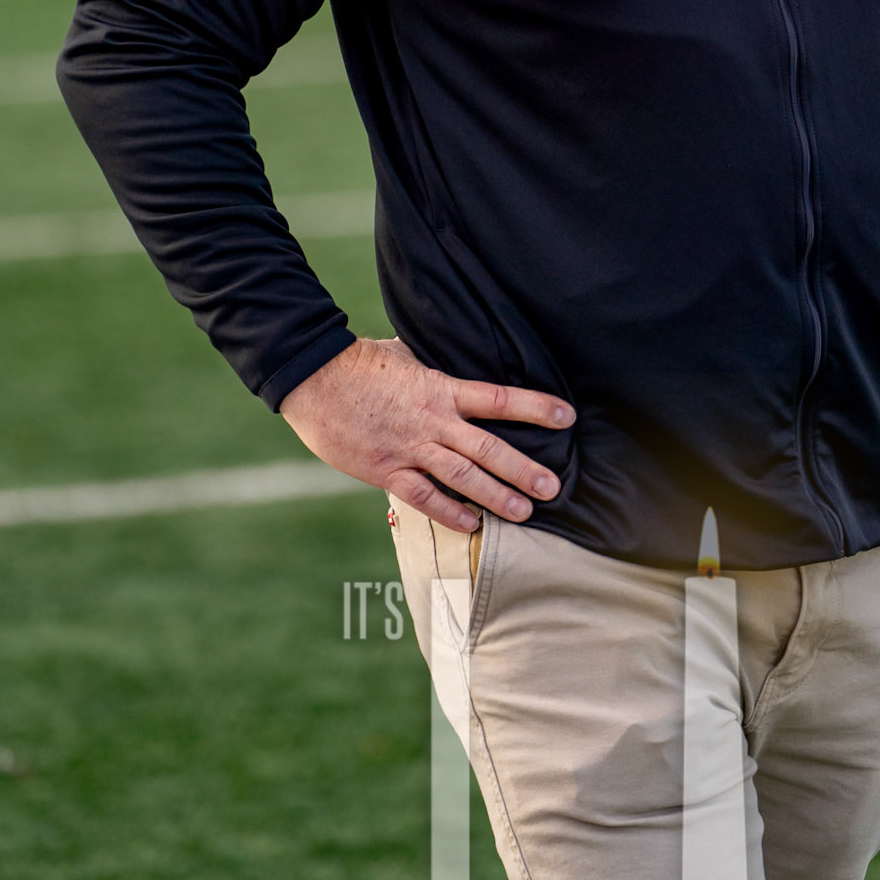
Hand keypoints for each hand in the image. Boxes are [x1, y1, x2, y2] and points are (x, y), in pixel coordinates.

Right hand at [281, 336, 572, 532]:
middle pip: (489, 448)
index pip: (499, 399)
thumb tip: (463, 363)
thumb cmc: (361, 362)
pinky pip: (424, 496)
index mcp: (441, 388)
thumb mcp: (409, 356)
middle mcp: (433, 421)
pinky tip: (472, 524)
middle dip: (525, 469)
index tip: (567, 417)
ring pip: (462, 478)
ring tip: (525, 512)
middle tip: (554, 488)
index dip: (536, 408)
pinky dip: (449, 512)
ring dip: (496, 496)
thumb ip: (438, 370)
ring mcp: (410, 448)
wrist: (313, 378)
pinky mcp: (386, 470)